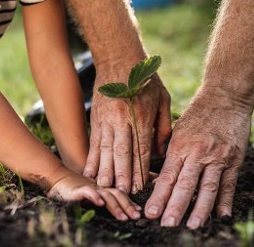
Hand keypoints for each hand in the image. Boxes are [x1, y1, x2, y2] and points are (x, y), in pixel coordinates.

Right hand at [47, 172, 141, 220]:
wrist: (56, 179)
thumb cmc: (73, 189)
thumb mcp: (90, 196)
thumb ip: (101, 200)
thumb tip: (112, 209)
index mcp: (102, 189)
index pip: (119, 194)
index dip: (130, 202)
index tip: (139, 212)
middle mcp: (98, 187)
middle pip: (117, 194)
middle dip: (128, 205)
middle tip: (137, 216)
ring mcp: (89, 187)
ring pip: (106, 195)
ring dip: (116, 206)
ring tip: (124, 217)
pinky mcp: (77, 189)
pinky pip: (88, 192)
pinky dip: (95, 197)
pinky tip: (100, 203)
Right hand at [84, 66, 171, 193]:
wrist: (119, 59)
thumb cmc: (146, 81)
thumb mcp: (163, 99)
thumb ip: (164, 126)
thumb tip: (161, 151)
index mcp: (142, 116)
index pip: (141, 148)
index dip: (140, 169)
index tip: (139, 187)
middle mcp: (123, 119)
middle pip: (122, 152)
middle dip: (122, 175)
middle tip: (122, 194)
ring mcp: (107, 119)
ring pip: (106, 150)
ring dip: (105, 171)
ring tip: (104, 188)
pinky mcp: (96, 118)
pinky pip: (94, 142)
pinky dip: (92, 159)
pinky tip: (89, 172)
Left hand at [144, 86, 251, 228]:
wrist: (225, 97)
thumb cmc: (196, 114)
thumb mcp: (177, 131)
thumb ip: (170, 154)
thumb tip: (158, 179)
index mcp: (180, 146)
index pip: (167, 177)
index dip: (158, 196)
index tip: (150, 213)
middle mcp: (198, 153)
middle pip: (185, 185)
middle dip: (175, 207)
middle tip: (167, 224)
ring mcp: (218, 157)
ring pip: (207, 188)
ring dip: (199, 209)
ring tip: (192, 226)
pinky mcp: (234, 159)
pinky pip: (229, 184)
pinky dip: (225, 201)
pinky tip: (220, 216)